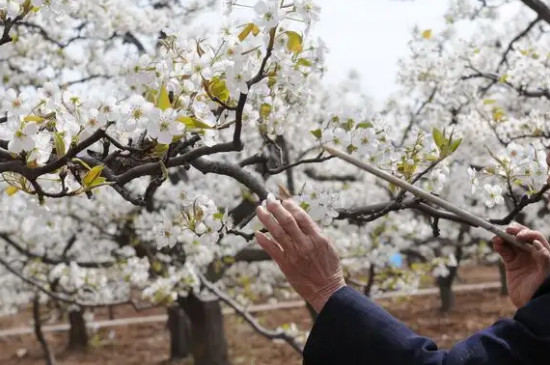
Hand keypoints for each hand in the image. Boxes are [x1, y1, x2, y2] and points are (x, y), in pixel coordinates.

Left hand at [255, 195, 344, 312]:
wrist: (327, 290)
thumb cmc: (329, 267)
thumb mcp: (328, 245)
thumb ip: (314, 231)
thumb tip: (300, 216)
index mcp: (317, 237)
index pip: (301, 216)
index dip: (290, 205)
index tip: (283, 200)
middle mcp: (305, 244)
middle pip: (287, 221)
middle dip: (275, 207)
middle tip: (268, 199)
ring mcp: (294, 255)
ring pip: (277, 232)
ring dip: (266, 219)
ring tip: (259, 209)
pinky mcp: (286, 266)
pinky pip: (272, 250)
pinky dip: (263, 240)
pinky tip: (257, 232)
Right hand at [493, 224, 549, 307]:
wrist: (531, 305)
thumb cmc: (543, 289)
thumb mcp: (547, 273)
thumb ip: (545, 257)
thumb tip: (536, 243)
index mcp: (544, 253)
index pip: (535, 237)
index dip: (527, 234)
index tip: (518, 236)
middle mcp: (532, 253)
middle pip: (522, 237)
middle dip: (514, 232)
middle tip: (506, 231)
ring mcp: (521, 258)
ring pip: (511, 242)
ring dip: (504, 238)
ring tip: (497, 238)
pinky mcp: (512, 264)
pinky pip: (504, 252)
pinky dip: (499, 246)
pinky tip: (496, 245)